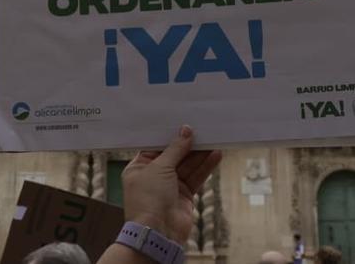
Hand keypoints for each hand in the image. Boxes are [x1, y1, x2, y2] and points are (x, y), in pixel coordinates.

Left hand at [122, 125, 222, 243]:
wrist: (158, 232)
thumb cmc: (148, 199)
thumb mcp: (159, 167)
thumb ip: (175, 149)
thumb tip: (185, 131)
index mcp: (139, 168)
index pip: (155, 147)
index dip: (169, 136)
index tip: (182, 123)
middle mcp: (154, 176)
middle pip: (174, 155)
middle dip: (187, 144)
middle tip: (202, 129)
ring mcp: (170, 186)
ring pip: (188, 165)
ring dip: (200, 154)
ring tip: (213, 139)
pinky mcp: (184, 195)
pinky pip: (196, 177)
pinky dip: (206, 166)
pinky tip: (215, 155)